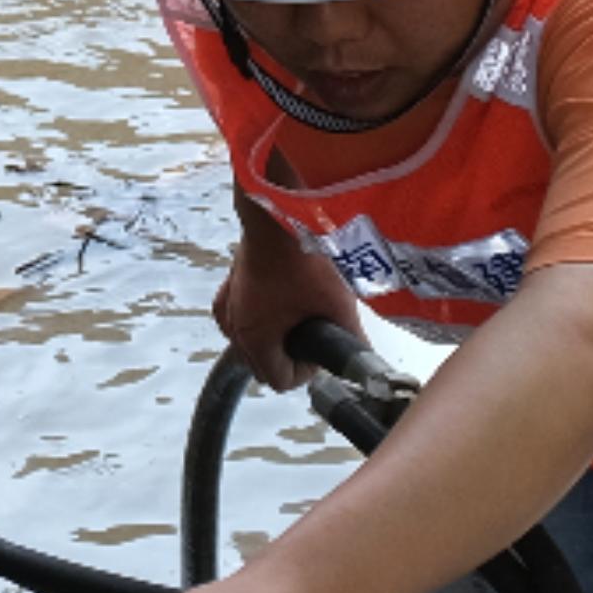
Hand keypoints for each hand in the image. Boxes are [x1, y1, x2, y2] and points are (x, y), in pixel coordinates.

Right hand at [213, 220, 367, 388]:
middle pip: (263, 364)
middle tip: (315, 331)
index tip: (321, 350)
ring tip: (300, 311)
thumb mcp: (336, 303)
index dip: (307, 372)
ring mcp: (226, 305)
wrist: (279, 211)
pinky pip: (242, 317)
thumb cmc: (302, 254)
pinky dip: (260, 315)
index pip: (280, 381)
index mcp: (255, 338)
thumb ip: (353, 338)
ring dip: (274, 336)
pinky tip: (282, 296)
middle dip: (290, 355)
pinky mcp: (227, 286)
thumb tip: (366, 356)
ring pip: (250, 341)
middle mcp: (234, 326)